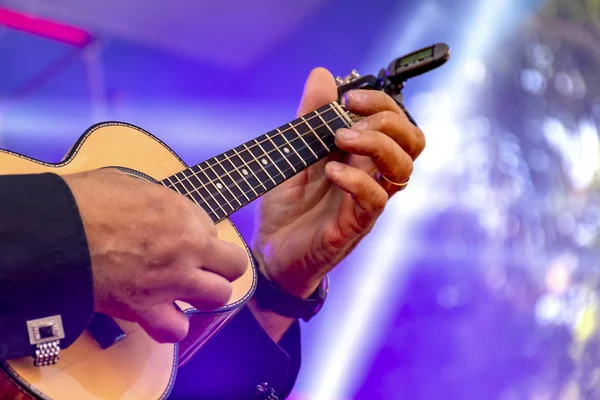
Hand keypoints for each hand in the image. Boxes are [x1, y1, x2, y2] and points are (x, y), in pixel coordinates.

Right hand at [63, 169, 247, 342]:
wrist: (56, 233)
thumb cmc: (88, 199)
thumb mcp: (131, 183)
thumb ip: (159, 201)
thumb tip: (161, 211)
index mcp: (184, 214)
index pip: (215, 228)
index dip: (200, 233)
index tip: (182, 235)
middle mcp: (188, 250)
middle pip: (234, 265)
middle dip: (220, 265)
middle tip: (198, 264)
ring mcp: (171, 282)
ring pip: (217, 297)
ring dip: (203, 294)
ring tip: (184, 290)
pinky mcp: (145, 309)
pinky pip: (174, 330)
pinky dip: (170, 325)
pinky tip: (161, 314)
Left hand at [251, 68, 424, 297]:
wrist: (269, 253)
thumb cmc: (285, 207)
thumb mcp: (292, 154)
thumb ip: (309, 117)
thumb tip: (323, 74)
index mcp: (362, 159)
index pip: (398, 124)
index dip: (382, 103)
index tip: (350, 97)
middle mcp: (371, 178)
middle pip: (413, 143)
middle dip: (388, 120)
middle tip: (349, 118)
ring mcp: (366, 203)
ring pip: (403, 169)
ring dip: (377, 144)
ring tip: (342, 139)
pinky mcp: (354, 226)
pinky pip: (374, 200)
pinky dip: (356, 178)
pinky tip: (332, 171)